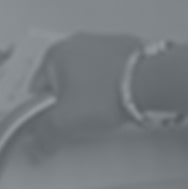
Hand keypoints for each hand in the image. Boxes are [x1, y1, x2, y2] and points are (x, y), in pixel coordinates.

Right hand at [30, 31, 142, 156]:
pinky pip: (110, 73)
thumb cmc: (107, 93)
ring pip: (88, 77)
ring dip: (91, 94)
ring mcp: (104, 43)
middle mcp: (79, 42)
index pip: (37, 89)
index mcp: (56, 52)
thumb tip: (36, 146)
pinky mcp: (127, 50)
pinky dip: (111, 86)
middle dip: (69, 103)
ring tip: (102, 110)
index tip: (55, 125)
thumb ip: (44, 136)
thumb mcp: (64, 123)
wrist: (150, 82)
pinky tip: (118, 99)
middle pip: (63, 83)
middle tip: (80, 119)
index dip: (44, 112)